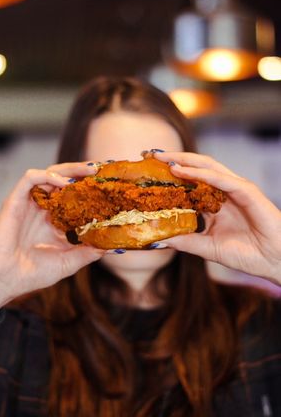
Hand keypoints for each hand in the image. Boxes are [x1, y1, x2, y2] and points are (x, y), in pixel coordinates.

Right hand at [0, 162, 103, 302]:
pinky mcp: (15, 201)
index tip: (109, 182)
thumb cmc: (34, 274)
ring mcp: (30, 203)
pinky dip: (47, 175)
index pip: (75, 195)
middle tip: (101, 170)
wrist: (6, 281)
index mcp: (56, 220)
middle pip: (64, 179)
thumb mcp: (70, 261)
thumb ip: (90, 252)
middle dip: (83, 171)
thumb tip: (116, 247)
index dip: (90, 187)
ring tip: (89, 170)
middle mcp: (44, 208)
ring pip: (49, 173)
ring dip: (70, 169)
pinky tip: (64, 182)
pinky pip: (30, 178)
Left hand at [154, 151, 280, 285]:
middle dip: (173, 159)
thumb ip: (184, 241)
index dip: (169, 176)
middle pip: (195, 168)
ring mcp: (235, 189)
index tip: (147, 172)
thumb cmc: (246, 254)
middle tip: (150, 155)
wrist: (274, 261)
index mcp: (214, 203)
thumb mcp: (206, 247)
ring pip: (207, 166)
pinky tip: (182, 170)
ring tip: (162, 157)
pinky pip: (220, 178)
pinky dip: (200, 173)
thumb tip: (158, 239)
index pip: (189, 183)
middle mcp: (223, 192)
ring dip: (184, 160)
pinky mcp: (246, 190)